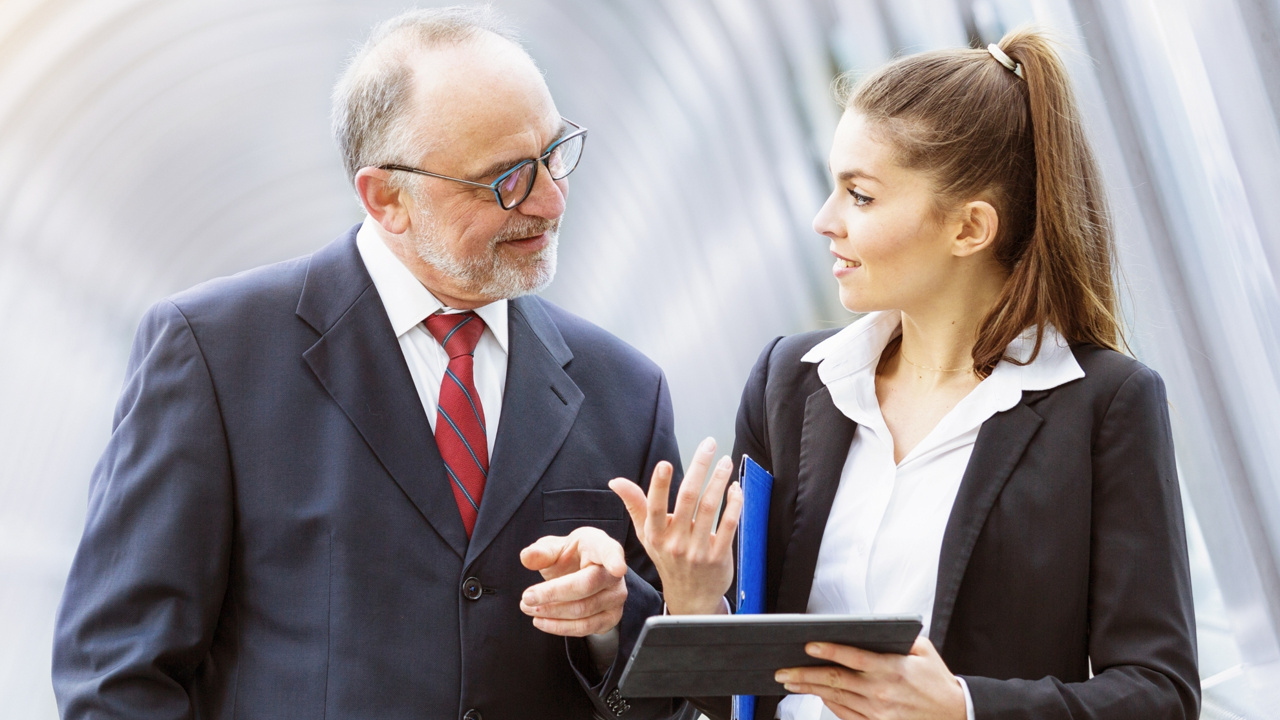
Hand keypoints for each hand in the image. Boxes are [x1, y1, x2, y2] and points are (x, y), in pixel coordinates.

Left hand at [519, 527, 628, 636]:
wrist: (583, 575)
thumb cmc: (571, 558)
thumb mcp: (555, 548)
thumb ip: (541, 552)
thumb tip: (527, 557)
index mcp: (601, 546)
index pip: (611, 552)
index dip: (614, 560)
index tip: (618, 568)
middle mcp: (614, 574)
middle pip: (586, 586)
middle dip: (552, 593)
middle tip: (527, 597)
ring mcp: (615, 597)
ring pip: (583, 610)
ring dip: (551, 613)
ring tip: (529, 608)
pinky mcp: (610, 618)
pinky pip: (585, 628)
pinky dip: (559, 627)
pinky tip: (542, 621)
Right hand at [609, 437, 742, 614]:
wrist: (690, 598)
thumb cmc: (667, 560)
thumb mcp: (646, 536)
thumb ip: (635, 505)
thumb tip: (616, 481)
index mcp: (655, 535)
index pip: (654, 506)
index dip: (659, 485)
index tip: (664, 464)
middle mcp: (674, 543)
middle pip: (687, 498)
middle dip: (699, 467)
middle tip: (708, 445)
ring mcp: (698, 551)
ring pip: (710, 508)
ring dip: (719, 480)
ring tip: (724, 461)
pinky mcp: (719, 557)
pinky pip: (728, 525)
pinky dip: (734, 503)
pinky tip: (735, 488)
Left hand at [773, 637, 966, 719]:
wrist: (956, 715)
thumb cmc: (937, 681)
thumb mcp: (923, 651)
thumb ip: (897, 638)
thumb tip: (870, 628)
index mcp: (892, 669)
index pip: (853, 658)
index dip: (829, 650)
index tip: (808, 645)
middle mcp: (882, 692)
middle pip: (835, 681)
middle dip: (804, 674)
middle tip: (782, 670)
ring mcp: (878, 712)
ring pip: (836, 698)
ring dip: (809, 689)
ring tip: (789, 681)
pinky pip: (846, 714)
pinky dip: (828, 703)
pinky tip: (815, 694)